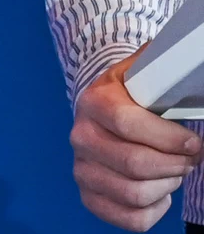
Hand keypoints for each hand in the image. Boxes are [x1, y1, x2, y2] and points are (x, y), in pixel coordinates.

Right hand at [71, 50, 201, 229]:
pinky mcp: (89, 194)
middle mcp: (80, 136)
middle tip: (190, 158)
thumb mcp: (146, 71)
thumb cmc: (135, 92)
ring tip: (173, 171)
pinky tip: (159, 192)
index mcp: (94, 102)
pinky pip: (129, 218)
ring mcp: (82, 168)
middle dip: (175, 164)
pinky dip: (154, 211)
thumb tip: (187, 56)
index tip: (193, 142)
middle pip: (134, 164)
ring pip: (133, 194)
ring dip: (166, 186)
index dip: (169, 138)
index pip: (128, 124)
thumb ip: (164, 64)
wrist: (105, 107)